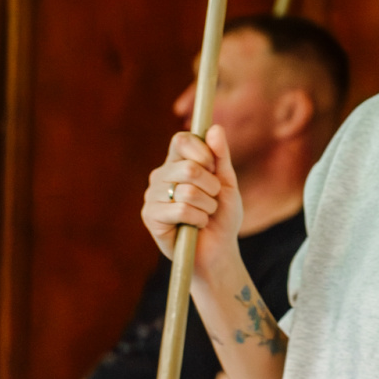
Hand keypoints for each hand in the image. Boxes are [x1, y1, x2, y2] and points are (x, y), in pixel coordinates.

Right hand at [142, 126, 241, 275]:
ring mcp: (153, 195)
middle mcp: (161, 175)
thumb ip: (221, 156)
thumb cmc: (222, 216)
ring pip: (187, 191)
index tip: (212, 167)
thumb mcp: (227, 183)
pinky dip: (198, 219)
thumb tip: (214, 128)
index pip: (181, 140)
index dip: (201, 151)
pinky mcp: (150, 215)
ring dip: (207, 206)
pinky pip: (181, 209)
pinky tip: (195, 225)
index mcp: (178, 162)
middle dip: (212, 187)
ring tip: (205, 214)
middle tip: (213, 199)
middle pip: (189, 167)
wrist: (218, 250)